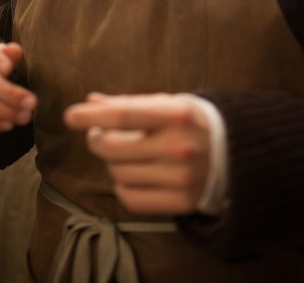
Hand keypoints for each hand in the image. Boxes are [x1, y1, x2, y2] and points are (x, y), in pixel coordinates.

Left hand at [64, 92, 210, 214]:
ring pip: (118, 173)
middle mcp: (179, 147)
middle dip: (97, 139)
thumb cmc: (188, 122)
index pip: (123, 115)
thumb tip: (90, 102)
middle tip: (98, 134)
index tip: (70, 116)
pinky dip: (122, 186)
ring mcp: (182, 178)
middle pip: (114, 147)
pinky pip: (130, 198)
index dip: (92, 116)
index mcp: (176, 114)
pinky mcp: (182, 203)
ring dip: (111, 162)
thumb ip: (127, 103)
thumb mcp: (164, 103)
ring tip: (123, 153)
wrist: (233, 152)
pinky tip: (132, 173)